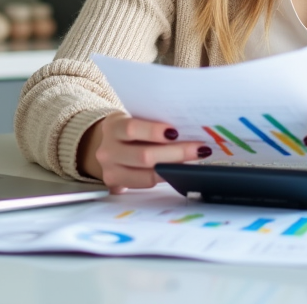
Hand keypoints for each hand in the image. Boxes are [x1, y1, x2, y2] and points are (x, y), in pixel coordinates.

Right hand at [78, 112, 210, 192]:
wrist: (106, 146)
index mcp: (112, 126)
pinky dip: (166, 178)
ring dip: (175, 168)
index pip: (132, 129)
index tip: (176, 132)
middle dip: (176, 153)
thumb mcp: (133, 119)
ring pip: (147, 175)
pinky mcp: (117, 186)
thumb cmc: (129, 131)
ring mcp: (110, 171)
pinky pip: (146, 186)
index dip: (154, 131)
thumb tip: (188, 129)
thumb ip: (152, 124)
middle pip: (144, 156)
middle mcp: (108, 150)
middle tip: (200, 149)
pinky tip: (179, 172)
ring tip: (195, 161)